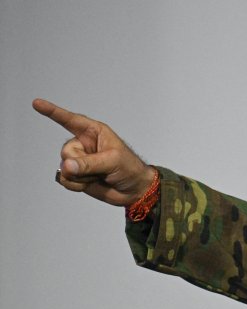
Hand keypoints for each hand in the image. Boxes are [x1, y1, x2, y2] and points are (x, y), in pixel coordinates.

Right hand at [33, 98, 154, 206]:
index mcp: (93, 132)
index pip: (69, 120)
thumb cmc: (129, 168)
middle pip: (66, 151)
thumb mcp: (113, 161)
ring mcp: (78, 160)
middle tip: (101, 168)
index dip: (52, 112)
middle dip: (82, 163)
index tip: (36, 103)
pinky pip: (64, 179)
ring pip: (65, 167)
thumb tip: (67, 166)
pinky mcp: (75, 176)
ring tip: (99, 176)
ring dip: (82, 176)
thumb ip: (89, 163)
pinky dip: (76, 185)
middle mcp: (82, 144)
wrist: (134, 190)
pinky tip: (89, 184)